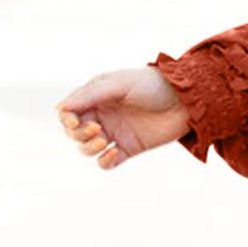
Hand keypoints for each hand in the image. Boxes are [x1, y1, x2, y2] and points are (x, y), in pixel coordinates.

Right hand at [54, 65, 191, 169]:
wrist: (187, 101)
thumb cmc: (153, 85)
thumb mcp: (120, 84)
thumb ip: (91, 95)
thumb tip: (60, 108)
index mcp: (97, 97)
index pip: (68, 111)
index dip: (66, 119)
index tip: (74, 121)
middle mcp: (103, 115)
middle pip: (74, 132)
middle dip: (78, 134)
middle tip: (97, 130)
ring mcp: (115, 133)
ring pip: (87, 148)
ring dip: (88, 148)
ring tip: (104, 140)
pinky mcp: (129, 148)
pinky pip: (106, 162)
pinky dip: (104, 162)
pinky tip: (112, 154)